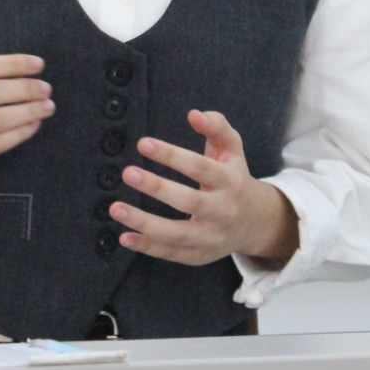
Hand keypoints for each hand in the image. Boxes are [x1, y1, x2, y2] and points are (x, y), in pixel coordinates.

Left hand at [109, 109, 298, 266]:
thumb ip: (216, 126)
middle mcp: (223, 211)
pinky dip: (147, 247)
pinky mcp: (199, 255)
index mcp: (231, 182)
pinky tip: (124, 236)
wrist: (254, 222)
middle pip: (189, 201)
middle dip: (157, 187)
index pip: (200, 168)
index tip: (143, 143)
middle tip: (127, 172)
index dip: (172, 155)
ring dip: (144, 222)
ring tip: (115, 208)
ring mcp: (211, 237)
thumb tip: (194, 114)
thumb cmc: (233, 177)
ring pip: (177, 233)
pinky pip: (171, 253)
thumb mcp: (232, 149)